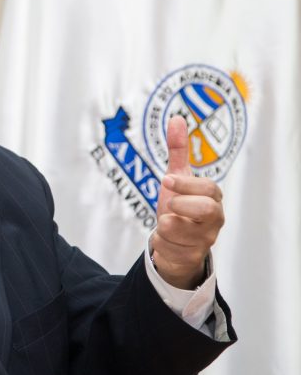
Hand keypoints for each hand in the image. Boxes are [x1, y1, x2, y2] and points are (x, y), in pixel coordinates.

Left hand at [152, 115, 223, 288]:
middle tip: (168, 203)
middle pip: (207, 210)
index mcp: (212, 197)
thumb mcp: (177, 177)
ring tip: (165, 220)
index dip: (186, 184)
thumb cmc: (180, 205)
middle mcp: (214, 219)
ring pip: (184, 232)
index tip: (165, 179)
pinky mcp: (191, 256)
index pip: (207, 189)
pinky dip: (161, 241)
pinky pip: (171, 248)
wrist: (175, 241)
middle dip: (182, 205)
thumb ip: (178, 150)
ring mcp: (205, 239)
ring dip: (166, 224)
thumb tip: (176, 118)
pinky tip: (164, 237)